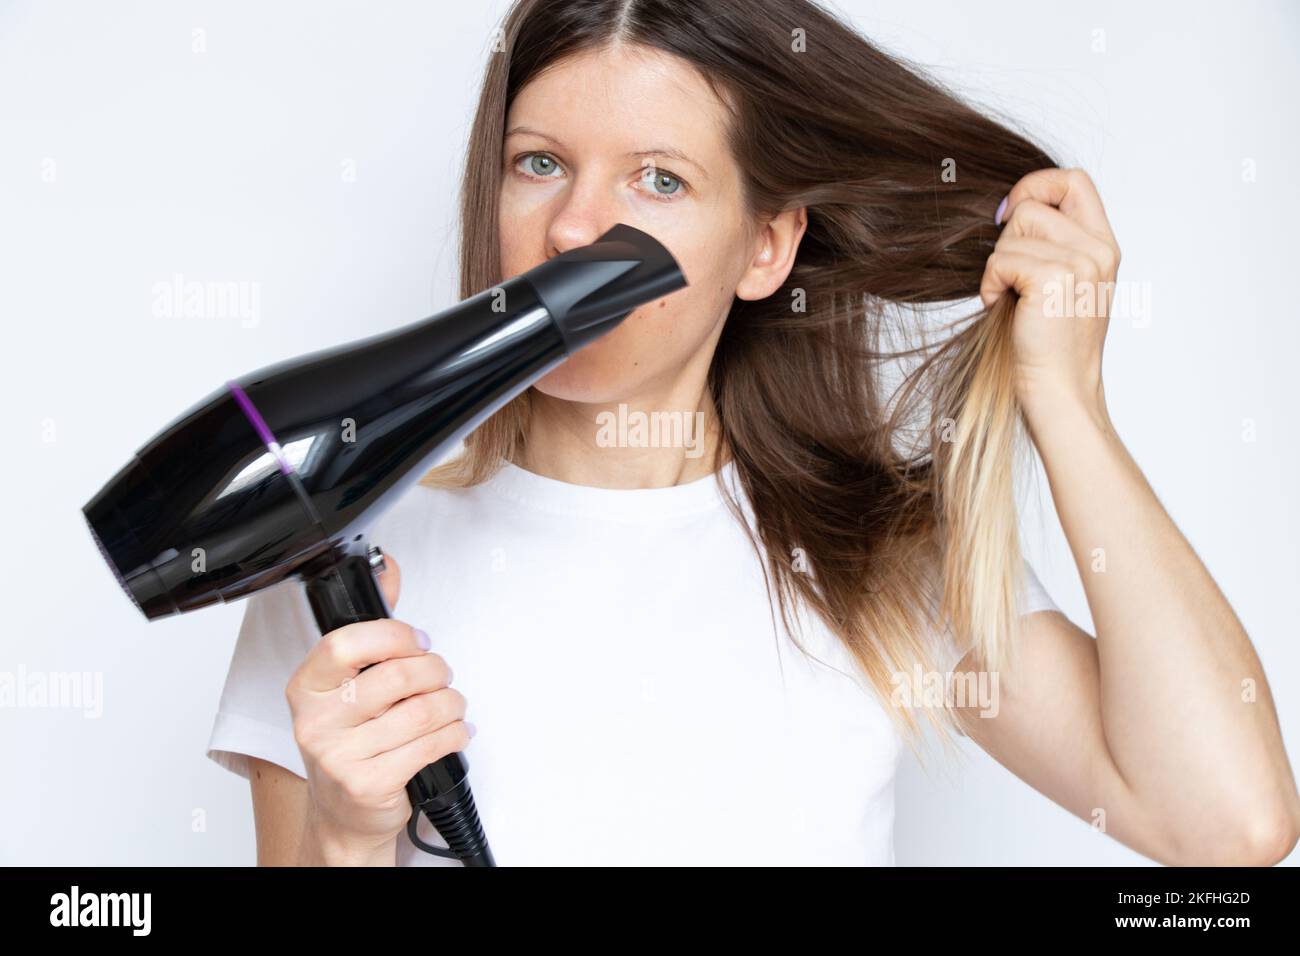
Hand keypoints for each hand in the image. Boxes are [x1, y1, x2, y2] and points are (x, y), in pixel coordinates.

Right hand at [285, 554, 471, 861]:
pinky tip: (456, 732)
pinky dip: (455, 734)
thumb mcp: (348, 684)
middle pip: (394, 677)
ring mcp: (339, 757)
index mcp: (307, 687)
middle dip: (434, 671)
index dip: (392, 636)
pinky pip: (430, 746)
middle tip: (442, 676)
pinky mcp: (368, 784)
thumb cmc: (351, 741)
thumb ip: (370, 629)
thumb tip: (388, 569)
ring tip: (452, 706)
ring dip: (451, 705)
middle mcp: (315, 721)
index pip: (344, 645)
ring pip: (420, 713)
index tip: (417, 640)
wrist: (343, 814)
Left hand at [980, 167, 1121, 414]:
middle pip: (1034, 204)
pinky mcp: (1055, 278)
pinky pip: (1000, 259)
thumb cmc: (1048, 344)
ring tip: (1013, 300)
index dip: (1036, 185)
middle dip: (1008, 239)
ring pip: (1013, 230)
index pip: (1074, 180)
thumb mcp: (1063, 284)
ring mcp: (1081, 263)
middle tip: (1012, 279)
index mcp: (1103, 246)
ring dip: (998, 266)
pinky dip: (990, 285)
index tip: (1011, 215)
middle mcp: (1099, 250)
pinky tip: (1003, 308)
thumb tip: (1010, 208)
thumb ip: (1053, 243)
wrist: (1058, 390)